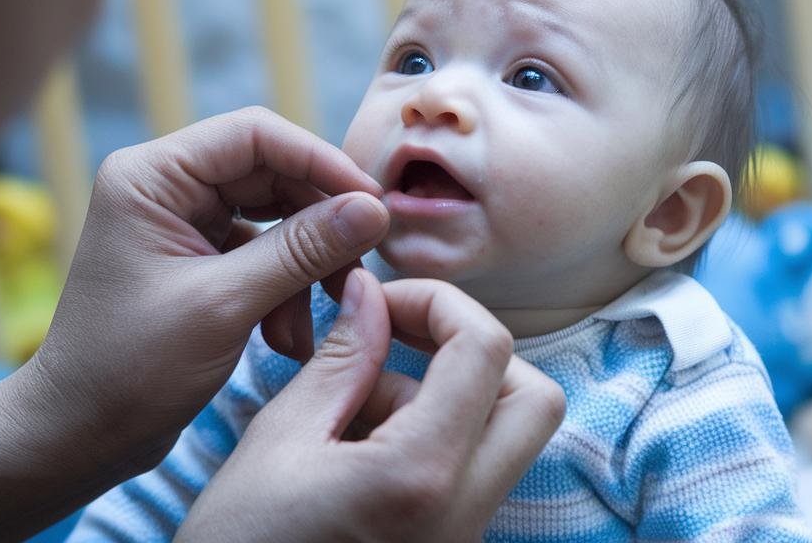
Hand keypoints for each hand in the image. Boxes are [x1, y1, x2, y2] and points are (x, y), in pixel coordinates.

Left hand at [12, 107, 389, 474]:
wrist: (78, 437)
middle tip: (358, 270)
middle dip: (318, 226)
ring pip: (273, 220)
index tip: (373, 204)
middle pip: (271, 175)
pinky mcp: (195, 264)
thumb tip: (374, 209)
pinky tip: (288, 341)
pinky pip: (261, 257)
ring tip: (313, 321)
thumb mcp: (224, 305)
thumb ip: (302, 251)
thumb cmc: (129, 369)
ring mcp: (180, 226)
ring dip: (304, 268)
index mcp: (151, 176)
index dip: (320, 162)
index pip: (255, 135)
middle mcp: (164, 189)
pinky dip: (284, 293)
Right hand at [177, 269, 567, 542]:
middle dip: (472, 353)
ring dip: (439, 399)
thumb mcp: (279, 439)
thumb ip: (341, 359)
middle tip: (398, 342)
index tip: (381, 303)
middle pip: (533, 400)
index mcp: (421, 476)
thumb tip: (371, 294)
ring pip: (499, 438)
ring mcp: (463, 542)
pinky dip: (427, 440)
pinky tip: (350, 451)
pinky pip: (467, 475)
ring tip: (344, 412)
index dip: (439, 302)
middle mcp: (463, 515)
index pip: (486, 349)